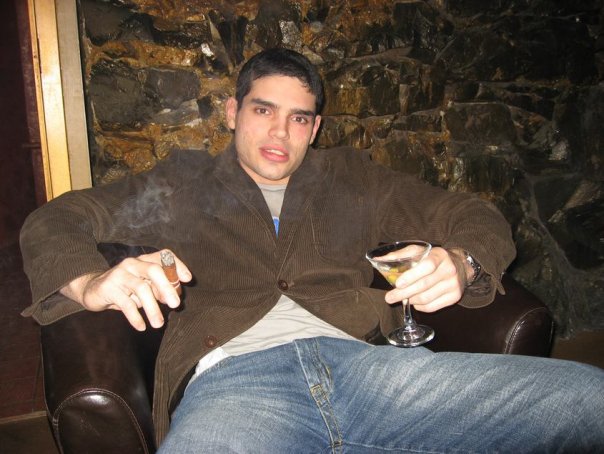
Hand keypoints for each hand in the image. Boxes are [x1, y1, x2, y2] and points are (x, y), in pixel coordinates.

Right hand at [60, 250, 191, 330]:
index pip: (164, 256)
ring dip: (152, 308)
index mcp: (144, 260)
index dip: (177, 266)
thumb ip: (159, 289)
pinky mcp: (108, 288)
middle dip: (166, 287)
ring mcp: (119, 274)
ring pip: (141, 289)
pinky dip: (135, 317)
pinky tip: (141, 327)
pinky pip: (126, 304)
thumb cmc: (125, 288)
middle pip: (153, 270)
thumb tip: (175, 297)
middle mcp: (133, 264)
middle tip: (176, 304)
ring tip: (159, 324)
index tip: (188, 280)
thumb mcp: (144, 286)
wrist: (92, 289)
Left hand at [384, 247, 468, 312]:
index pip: (427, 266)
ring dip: (410, 301)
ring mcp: (453, 284)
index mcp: (440, 255)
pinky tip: (414, 302)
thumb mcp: (419, 251)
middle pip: (424, 285)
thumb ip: (399, 255)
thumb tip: (378, 259)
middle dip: (403, 293)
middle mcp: (449, 269)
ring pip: (427, 298)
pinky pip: (432, 307)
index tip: (397, 284)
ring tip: (402, 299)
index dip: (411, 276)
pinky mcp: (455, 297)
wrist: (459, 266)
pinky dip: (420, 307)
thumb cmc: (433, 258)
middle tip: (389, 298)